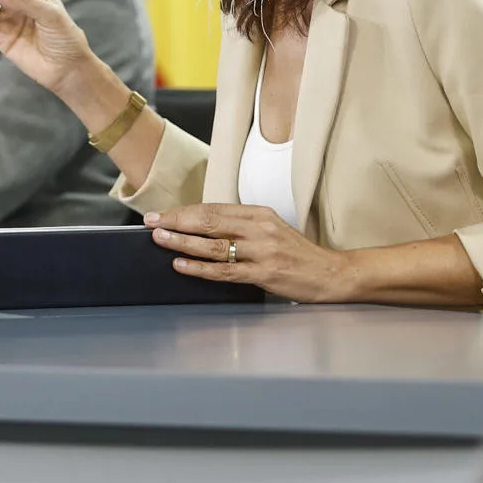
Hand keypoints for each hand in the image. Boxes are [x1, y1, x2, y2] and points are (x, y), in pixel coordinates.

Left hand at [144, 204, 351, 303]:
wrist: (331, 273)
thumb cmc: (297, 253)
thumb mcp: (270, 229)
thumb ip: (240, 226)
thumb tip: (201, 226)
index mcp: (259, 213)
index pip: (212, 209)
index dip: (183, 211)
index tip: (161, 214)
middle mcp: (259, 229)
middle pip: (209, 222)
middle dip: (176, 222)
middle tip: (152, 223)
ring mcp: (262, 252)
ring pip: (213, 245)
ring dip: (182, 242)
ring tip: (160, 240)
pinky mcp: (265, 274)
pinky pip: (225, 272)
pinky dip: (200, 268)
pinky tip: (182, 265)